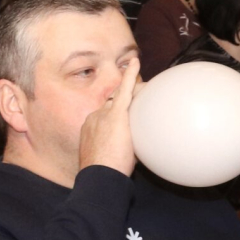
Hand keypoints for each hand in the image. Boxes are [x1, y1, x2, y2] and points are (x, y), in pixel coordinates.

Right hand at [77, 60, 138, 175]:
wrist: (99, 177)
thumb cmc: (105, 173)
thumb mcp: (109, 158)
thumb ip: (122, 149)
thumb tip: (140, 153)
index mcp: (91, 126)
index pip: (107, 112)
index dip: (118, 109)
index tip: (125, 110)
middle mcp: (95, 116)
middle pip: (114, 102)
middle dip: (127, 100)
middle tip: (142, 98)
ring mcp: (104, 114)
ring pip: (122, 97)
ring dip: (135, 92)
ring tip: (147, 87)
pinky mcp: (116, 115)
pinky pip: (125, 90)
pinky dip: (130, 76)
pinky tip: (135, 63)